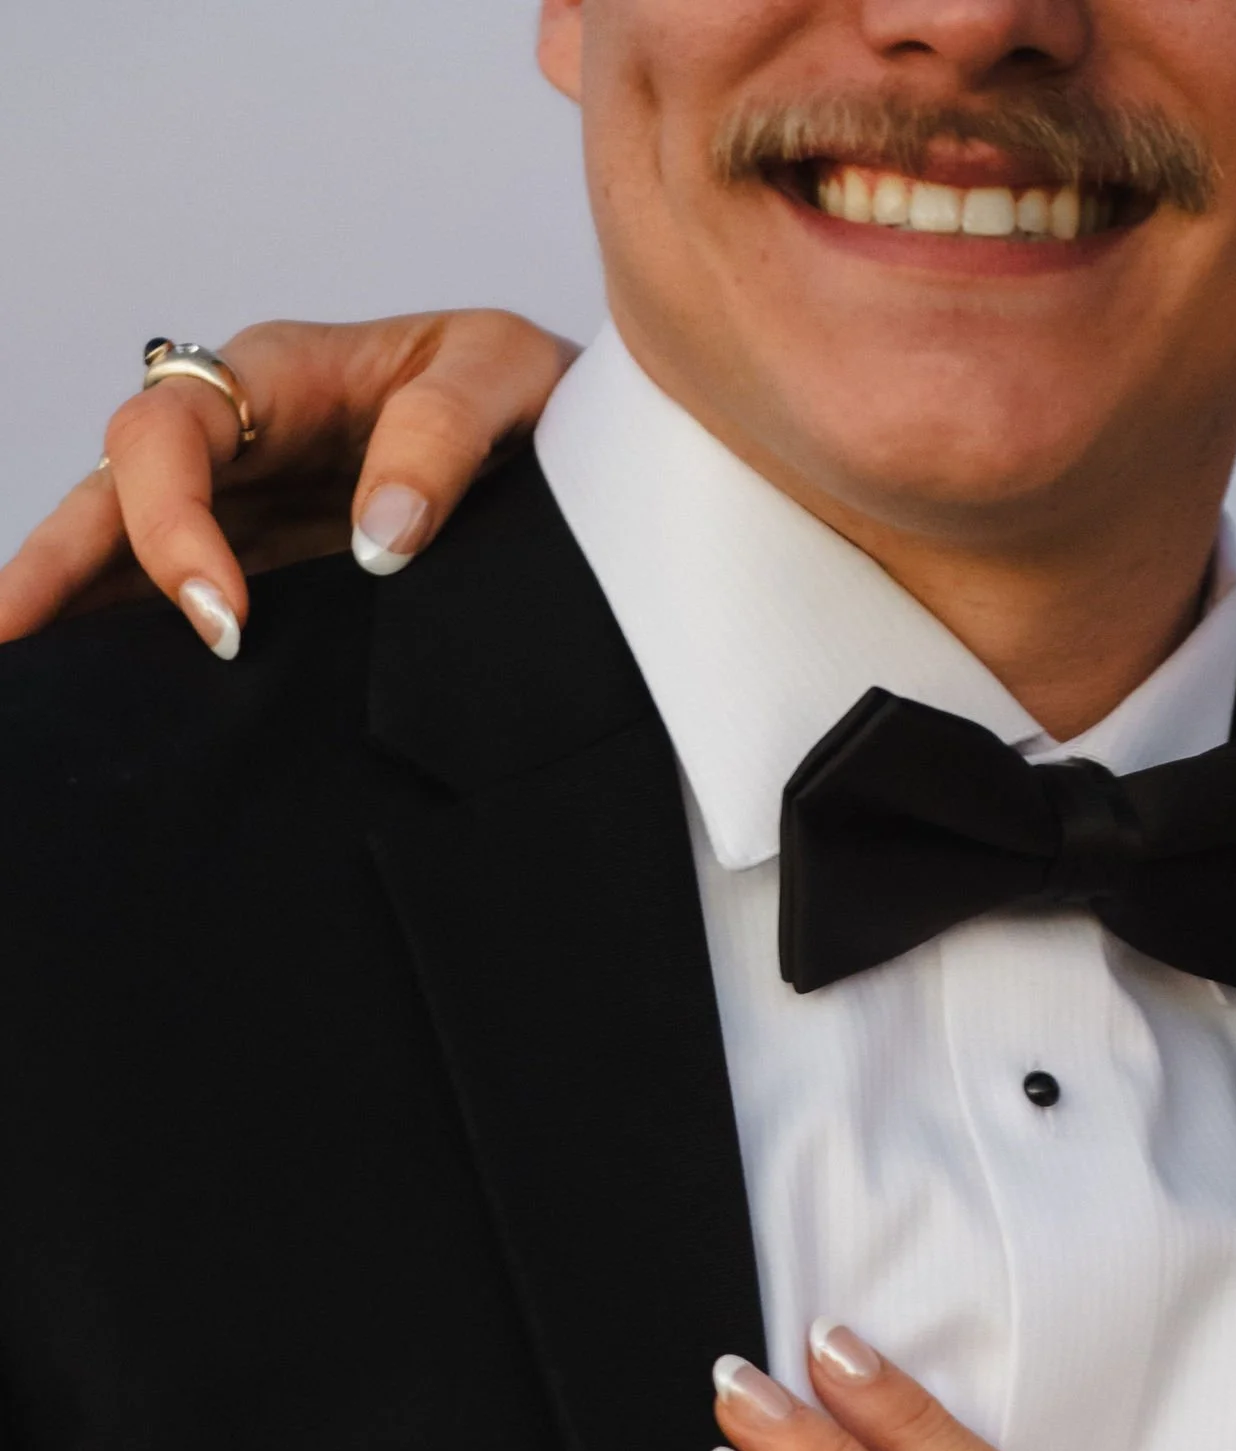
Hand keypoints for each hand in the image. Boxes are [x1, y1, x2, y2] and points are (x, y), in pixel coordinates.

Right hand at [0, 312, 575, 653]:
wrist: (589, 442)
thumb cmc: (533, 390)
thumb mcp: (504, 375)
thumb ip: (441, 438)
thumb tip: (381, 540)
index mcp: (282, 376)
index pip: (174, 434)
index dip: (173, 523)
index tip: (221, 619)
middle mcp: (244, 440)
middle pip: (112, 490)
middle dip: (57, 564)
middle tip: (12, 636)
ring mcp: (250, 511)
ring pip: (125, 547)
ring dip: (70, 609)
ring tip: (25, 680)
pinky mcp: (277, 576)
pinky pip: (184, 601)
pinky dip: (135, 644)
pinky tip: (102, 702)